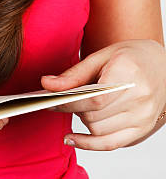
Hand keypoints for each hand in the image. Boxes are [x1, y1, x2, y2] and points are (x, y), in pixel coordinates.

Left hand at [41, 39, 165, 150]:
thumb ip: (75, 73)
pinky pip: (111, 144)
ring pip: (99, 131)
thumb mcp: (102, 56)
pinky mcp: (142, 129)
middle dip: (73, 109)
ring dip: (82, 122)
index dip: (68, 103)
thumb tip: (47, 84)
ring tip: (78, 107)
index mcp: (128, 74)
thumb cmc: (131, 56)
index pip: (94, 99)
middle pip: (94, 116)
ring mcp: (143, 117)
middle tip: (63, 99)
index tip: (48, 101)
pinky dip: (89, 144)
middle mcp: (139, 98)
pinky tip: (73, 138)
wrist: (162, 65)